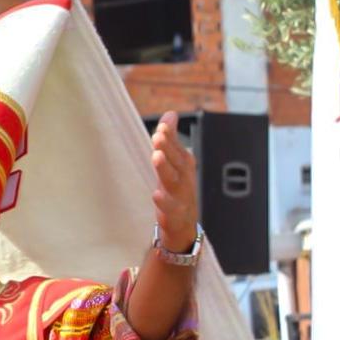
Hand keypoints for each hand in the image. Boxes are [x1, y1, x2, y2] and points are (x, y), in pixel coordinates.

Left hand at [150, 111, 198, 251]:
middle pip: (177, 161)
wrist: (184, 224)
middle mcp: (184, 178)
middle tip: (158, 135)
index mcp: (184, 165)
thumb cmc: (177, 189)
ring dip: (165, 168)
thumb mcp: (174, 163)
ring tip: (156, 156)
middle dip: (168, 147)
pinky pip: (170, 208)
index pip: (177, 147)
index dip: (170, 137)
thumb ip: (171, 139)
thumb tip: (170, 114)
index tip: (163, 125)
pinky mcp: (174, 214)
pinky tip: (155, 193)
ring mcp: (180, 196)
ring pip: (173, 181)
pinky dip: (163, 201)